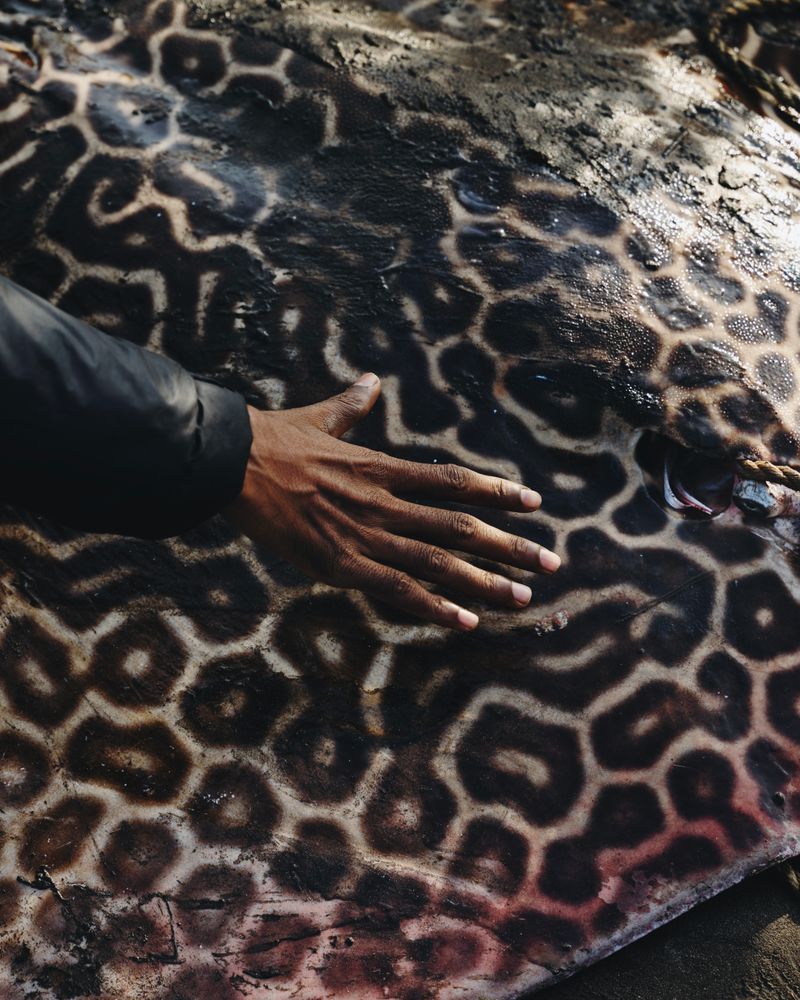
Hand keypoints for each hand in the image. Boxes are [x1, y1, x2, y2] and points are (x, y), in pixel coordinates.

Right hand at [224, 373, 559, 630]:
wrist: (235, 463)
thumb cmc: (275, 440)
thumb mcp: (322, 418)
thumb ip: (353, 405)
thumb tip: (370, 379)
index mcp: (383, 467)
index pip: (454, 481)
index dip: (498, 491)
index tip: (535, 502)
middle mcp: (386, 502)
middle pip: (461, 526)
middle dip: (510, 547)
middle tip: (550, 564)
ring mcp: (367, 534)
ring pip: (439, 561)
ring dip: (485, 582)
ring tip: (523, 598)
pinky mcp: (342, 564)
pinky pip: (398, 588)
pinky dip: (435, 606)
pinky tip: (466, 621)